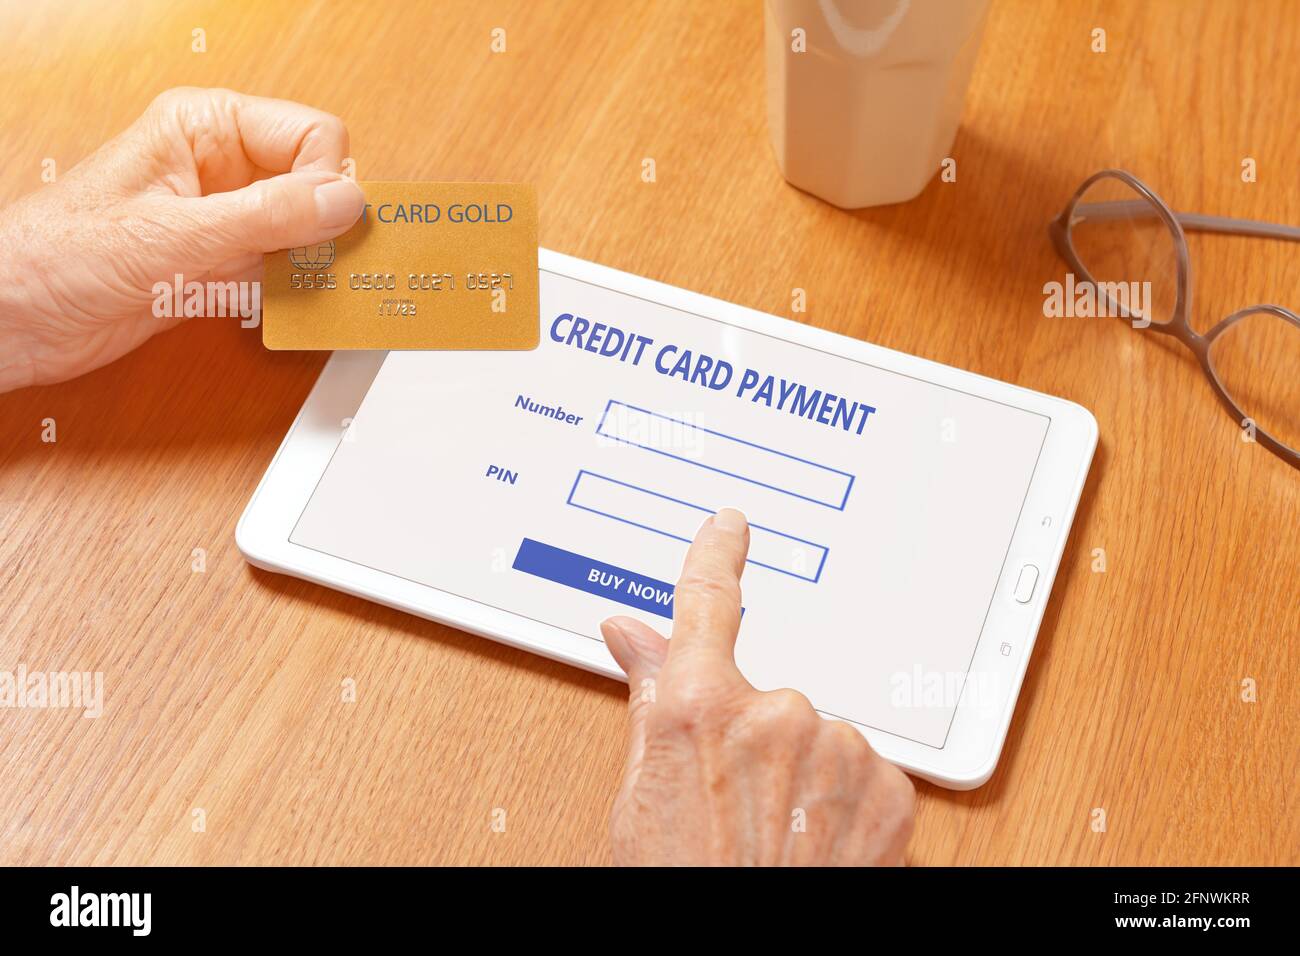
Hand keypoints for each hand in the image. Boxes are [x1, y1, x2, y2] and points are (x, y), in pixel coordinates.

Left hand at [0, 87, 364, 392]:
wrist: (17, 320)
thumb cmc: (56, 254)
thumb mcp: (172, 233)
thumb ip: (265, 217)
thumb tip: (340, 199)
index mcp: (205, 128)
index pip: (309, 135)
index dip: (325, 181)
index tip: (322, 224)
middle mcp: (221, 169)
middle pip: (315, 185)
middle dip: (324, 226)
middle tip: (321, 261)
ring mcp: (224, 220)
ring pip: (305, 234)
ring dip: (310, 265)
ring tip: (303, 288)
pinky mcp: (221, 267)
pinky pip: (282, 274)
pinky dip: (292, 294)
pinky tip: (284, 306)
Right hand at [600, 508, 914, 865]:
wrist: (749, 954)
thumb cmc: (681, 882)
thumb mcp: (641, 795)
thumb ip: (648, 699)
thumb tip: (629, 636)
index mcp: (700, 708)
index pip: (707, 604)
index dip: (716, 556)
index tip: (729, 525)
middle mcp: (776, 714)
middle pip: (765, 698)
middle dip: (752, 739)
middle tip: (729, 804)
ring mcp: (840, 751)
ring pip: (818, 738)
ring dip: (801, 774)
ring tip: (774, 835)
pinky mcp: (891, 789)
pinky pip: (863, 773)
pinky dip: (843, 801)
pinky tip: (815, 842)